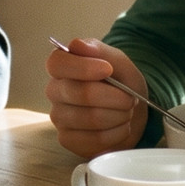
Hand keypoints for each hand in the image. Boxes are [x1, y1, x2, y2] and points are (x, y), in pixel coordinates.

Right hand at [45, 37, 148, 157]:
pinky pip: (94, 140)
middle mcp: (54, 91)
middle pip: (81, 93)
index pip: (58, 64)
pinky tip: (121, 127)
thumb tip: (77, 45)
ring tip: (126, 111)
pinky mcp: (67, 140)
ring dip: (119, 115)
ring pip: (91, 119)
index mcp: (61, 66)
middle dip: (115, 96)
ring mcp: (58, 117)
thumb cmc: (119, 80)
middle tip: (129, 98)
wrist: (130, 108)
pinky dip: (116, 133)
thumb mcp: (116, 59)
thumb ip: (98, 50)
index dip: (84, 67)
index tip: (108, 69)